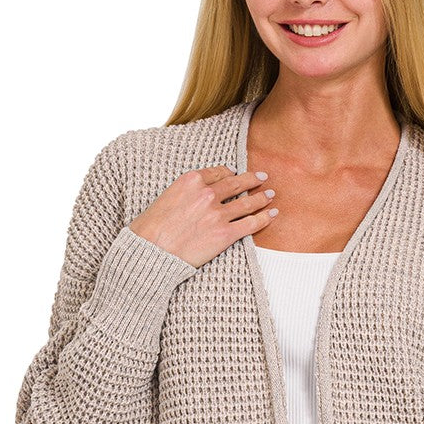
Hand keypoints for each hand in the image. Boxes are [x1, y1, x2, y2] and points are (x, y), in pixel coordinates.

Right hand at [129, 166, 277, 269]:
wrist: (151, 251)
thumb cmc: (151, 228)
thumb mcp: (165, 198)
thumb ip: (185, 192)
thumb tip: (195, 195)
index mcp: (190, 180)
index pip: (218, 172)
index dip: (230, 172)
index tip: (236, 173)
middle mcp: (207, 194)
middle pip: (236, 183)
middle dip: (252, 179)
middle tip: (262, 176)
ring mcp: (217, 214)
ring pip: (247, 203)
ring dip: (262, 198)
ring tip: (271, 195)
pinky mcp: (225, 234)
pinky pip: (251, 224)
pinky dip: (265, 218)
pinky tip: (273, 214)